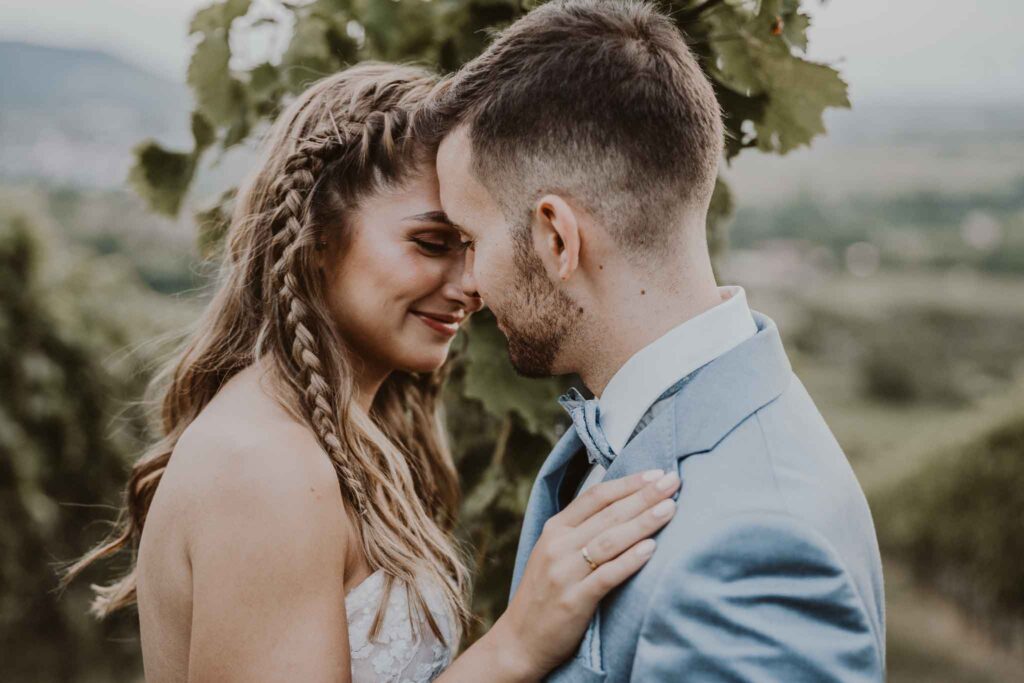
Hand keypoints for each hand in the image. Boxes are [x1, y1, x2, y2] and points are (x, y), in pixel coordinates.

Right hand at [495, 468, 679, 679]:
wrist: (520, 640)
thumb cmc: (545, 593)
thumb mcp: (553, 553)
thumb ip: (580, 531)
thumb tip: (622, 506)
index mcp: (554, 530)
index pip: (595, 496)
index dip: (627, 483)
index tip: (656, 473)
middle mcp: (558, 546)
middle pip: (608, 514)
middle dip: (644, 496)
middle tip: (673, 481)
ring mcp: (565, 573)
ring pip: (610, 540)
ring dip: (643, 522)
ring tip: (669, 509)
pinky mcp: (574, 600)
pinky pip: (607, 576)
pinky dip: (630, 560)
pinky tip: (651, 549)